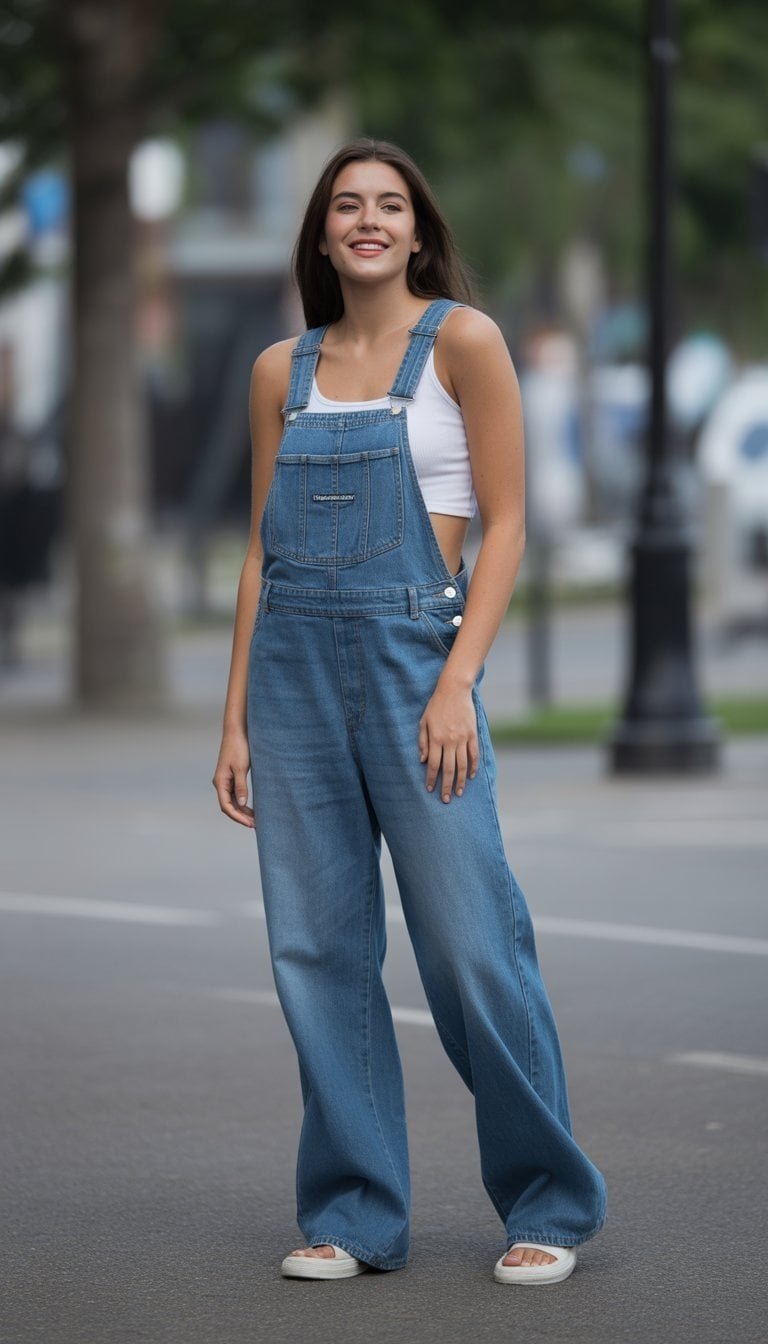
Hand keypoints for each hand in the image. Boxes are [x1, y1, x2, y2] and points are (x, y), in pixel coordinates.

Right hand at [212, 729, 254, 827]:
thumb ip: (241, 787)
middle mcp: (221, 783)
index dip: (238, 817)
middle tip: (256, 825)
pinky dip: (243, 802)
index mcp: (220, 782)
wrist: (237, 731)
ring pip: (233, 801)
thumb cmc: (239, 747)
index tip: (250, 824)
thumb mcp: (241, 768)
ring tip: (256, 819)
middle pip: (229, 806)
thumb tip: (242, 804)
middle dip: (241, 816)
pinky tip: (252, 807)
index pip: (226, 806)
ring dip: (243, 811)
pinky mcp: (232, 776)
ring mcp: (226, 780)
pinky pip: (236, 794)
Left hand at [418, 679, 478, 802]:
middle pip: (448, 769)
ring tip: (459, 793)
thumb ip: (422, 741)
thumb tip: (422, 760)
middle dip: (446, 786)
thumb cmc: (436, 706)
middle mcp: (450, 741)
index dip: (431, 779)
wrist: (454, 690)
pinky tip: (472, 776)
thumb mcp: (424, 722)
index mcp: (436, 738)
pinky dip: (473, 766)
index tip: (430, 790)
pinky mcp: (473, 734)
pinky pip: (474, 754)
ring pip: (462, 765)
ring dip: (461, 781)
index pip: (433, 765)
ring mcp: (463, 738)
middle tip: (446, 799)